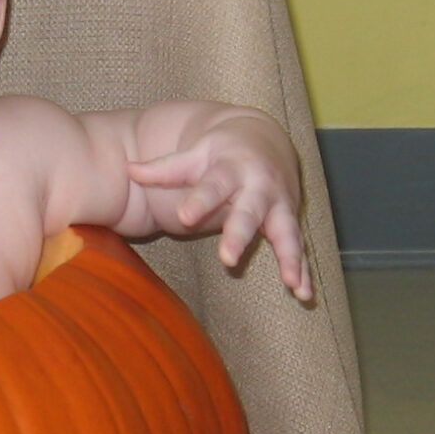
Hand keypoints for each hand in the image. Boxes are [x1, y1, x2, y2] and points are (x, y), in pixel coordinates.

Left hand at [126, 121, 315, 303]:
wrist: (265, 139)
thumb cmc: (222, 151)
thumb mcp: (195, 154)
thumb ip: (164, 169)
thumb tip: (129, 170)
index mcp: (231, 169)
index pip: (212, 185)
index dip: (199, 201)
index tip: (184, 217)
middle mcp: (258, 187)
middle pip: (248, 212)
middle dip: (240, 234)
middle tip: (228, 258)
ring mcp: (277, 206)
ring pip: (285, 232)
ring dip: (289, 258)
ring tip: (290, 283)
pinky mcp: (289, 221)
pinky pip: (298, 248)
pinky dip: (303, 270)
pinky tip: (304, 295)